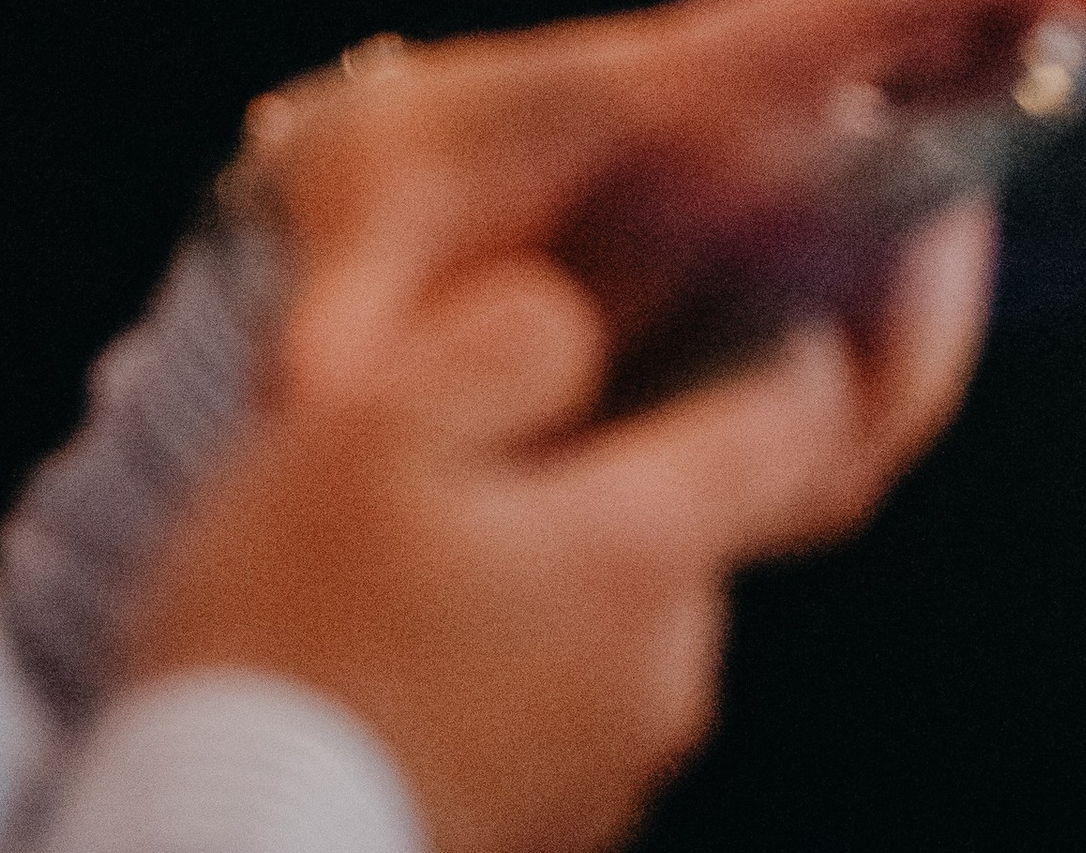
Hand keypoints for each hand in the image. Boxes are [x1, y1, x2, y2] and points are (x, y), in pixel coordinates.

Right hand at [122, 223, 993, 852]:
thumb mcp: (369, 430)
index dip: (779, 335)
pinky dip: (503, 670)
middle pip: (687, 515)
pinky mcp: (548, 838)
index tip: (723, 287)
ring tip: (407, 564)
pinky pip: (555, 710)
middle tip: (475, 443)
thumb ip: (503, 343)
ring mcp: (610, 773)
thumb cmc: (287, 645)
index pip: (798, 417)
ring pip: (614, 615)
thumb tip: (580, 323)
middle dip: (607, 464)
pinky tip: (393, 668)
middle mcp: (665, 671)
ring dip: (541, 572)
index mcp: (645, 552)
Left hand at [126, 0, 1085, 852]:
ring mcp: (762, 192)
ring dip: (977, 196)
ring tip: (936, 291)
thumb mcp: (349, 225)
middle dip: (1044, 30)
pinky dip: (919, 303)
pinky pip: (875, 282)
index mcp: (683, 85)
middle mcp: (749, 121)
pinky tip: (900, 330)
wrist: (357, 216)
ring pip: (924, 178)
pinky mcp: (753, 267)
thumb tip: (339, 396)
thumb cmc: (374, 190)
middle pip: (935, 52)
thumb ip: (355, 314)